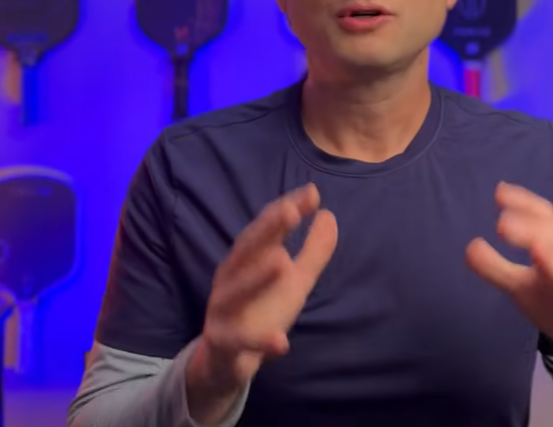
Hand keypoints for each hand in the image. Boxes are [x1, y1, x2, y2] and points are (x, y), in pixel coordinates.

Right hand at [188, 184, 337, 412]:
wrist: (229, 359)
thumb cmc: (262, 309)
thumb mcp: (295, 281)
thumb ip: (313, 251)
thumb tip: (328, 214)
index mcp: (248, 258)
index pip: (267, 228)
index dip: (287, 209)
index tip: (312, 193)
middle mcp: (231, 277)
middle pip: (247, 249)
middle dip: (266, 229)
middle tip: (290, 211)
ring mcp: (224, 309)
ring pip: (236, 291)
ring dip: (256, 278)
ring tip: (281, 262)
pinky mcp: (225, 341)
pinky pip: (241, 341)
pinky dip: (261, 342)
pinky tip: (282, 343)